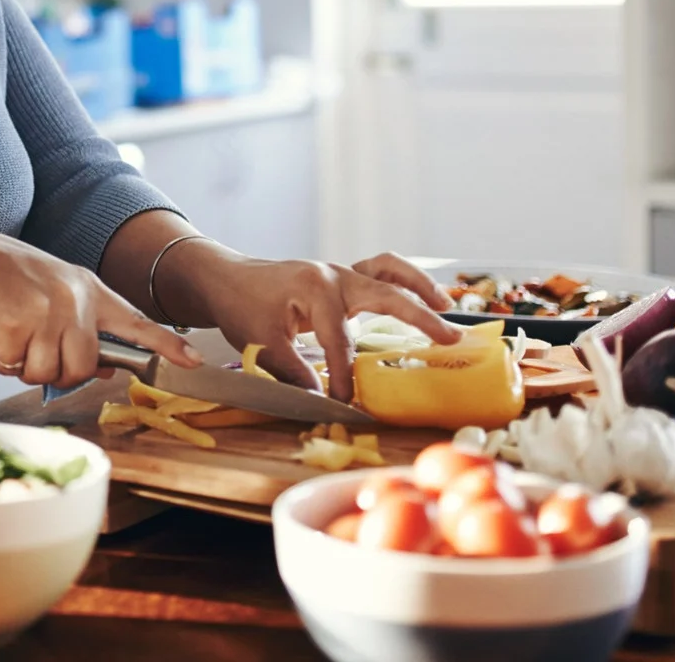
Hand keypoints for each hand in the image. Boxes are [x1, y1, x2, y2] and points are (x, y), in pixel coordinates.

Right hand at [0, 227, 201, 389]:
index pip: (135, 321)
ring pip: (51, 372)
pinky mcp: (18, 327)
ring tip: (9, 334)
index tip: (193, 361)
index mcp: (86, 287)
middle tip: (31, 347)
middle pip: (84, 366)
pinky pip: (17, 367)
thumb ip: (79, 323)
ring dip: (25, 365)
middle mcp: (74, 299)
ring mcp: (47, 313)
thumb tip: (106, 367)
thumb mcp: (50, 289)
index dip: (165, 345)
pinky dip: (1, 358)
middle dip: (57, 369)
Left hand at [174, 247, 457, 400]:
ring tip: (446, 306)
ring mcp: (339, 272)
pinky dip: (402, 281)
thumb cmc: (239, 306)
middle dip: (419, 317)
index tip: (348, 403)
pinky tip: (421, 296)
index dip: (345, 376)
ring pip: (388, 271)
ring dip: (419, 287)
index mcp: (315, 289)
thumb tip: (321, 399)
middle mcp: (334, 275)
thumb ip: (293, 371)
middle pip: (386, 295)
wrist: (225, 278)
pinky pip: (378, 272)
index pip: (340, 342)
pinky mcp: (340, 278)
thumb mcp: (260, 343)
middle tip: (449, 340)